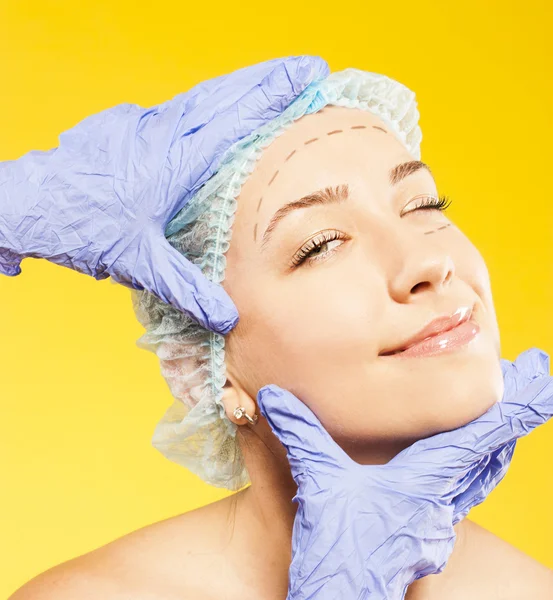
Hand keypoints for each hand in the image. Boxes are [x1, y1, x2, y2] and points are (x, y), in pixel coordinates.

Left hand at [0, 56, 328, 333]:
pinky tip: (212, 113)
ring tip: (269, 83)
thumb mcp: (140, 263)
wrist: (29, 204)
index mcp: (174, 161)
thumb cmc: (84, 229)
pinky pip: (176, 108)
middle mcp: (161, 132)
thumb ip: (187, 288)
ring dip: (238, 88)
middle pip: (224, 94)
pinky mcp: (126, 124)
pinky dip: (205, 104)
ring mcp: (141, 123)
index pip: (235, 119)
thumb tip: (227, 318)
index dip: (274, 95)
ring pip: (201, 97)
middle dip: (269, 78)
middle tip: (304, 68)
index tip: (307, 76)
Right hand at [256, 348, 552, 599]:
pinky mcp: (430, 524)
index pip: (480, 435)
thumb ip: (300, 433)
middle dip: (518, 411)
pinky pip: (471, 487)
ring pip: (486, 469)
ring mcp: (441, 513)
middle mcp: (443, 496)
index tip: (540, 378)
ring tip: (516, 406)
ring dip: (503, 436)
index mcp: (424, 480)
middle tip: (536, 375)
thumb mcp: (316, 482)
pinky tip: (482, 455)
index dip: (513, 406)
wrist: (344, 597)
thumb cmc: (337, 547)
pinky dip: (486, 460)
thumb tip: (271, 395)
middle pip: (493, 449)